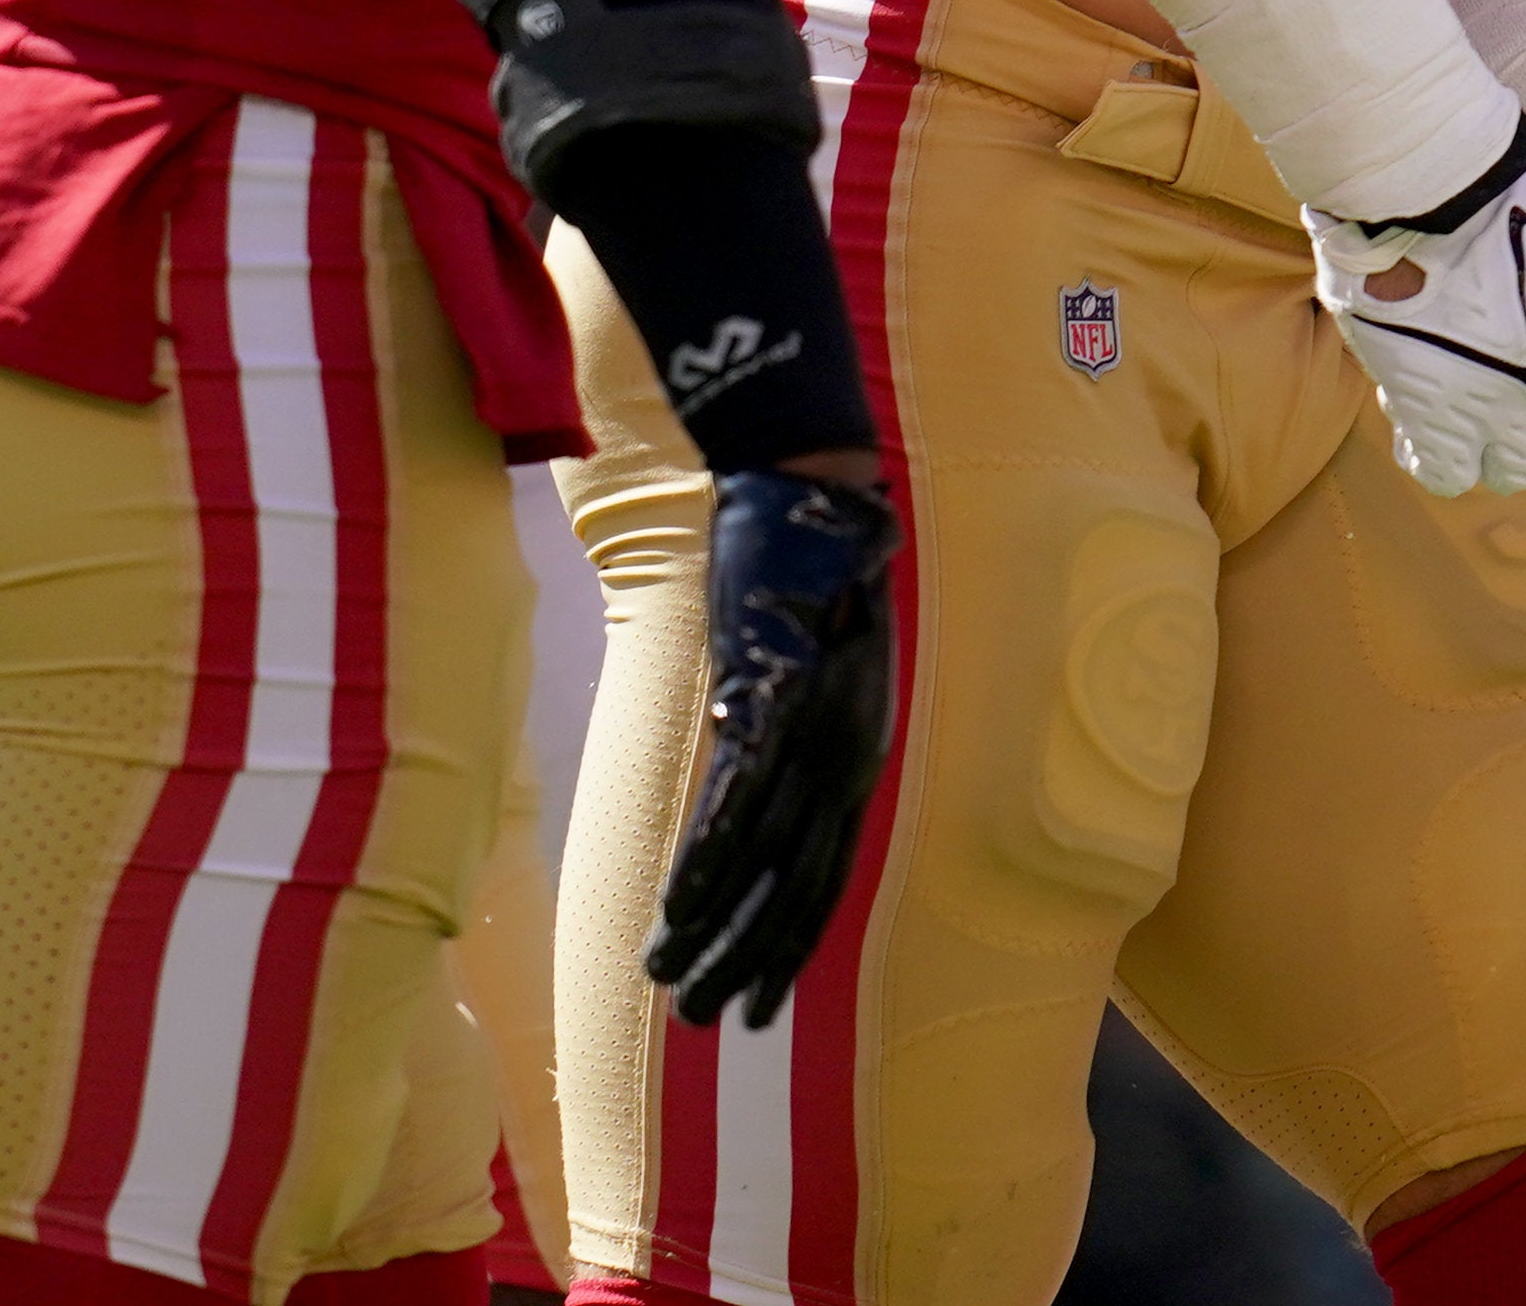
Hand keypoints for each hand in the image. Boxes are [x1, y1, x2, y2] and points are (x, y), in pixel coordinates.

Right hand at [649, 465, 898, 1030]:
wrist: (815, 500)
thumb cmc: (811, 585)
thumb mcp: (817, 674)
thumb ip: (791, 735)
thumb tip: (750, 787)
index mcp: (857, 762)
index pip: (825, 882)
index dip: (790, 951)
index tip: (758, 1011)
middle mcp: (843, 762)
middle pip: (796, 889)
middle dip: (748, 963)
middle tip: (704, 1025)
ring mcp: (811, 734)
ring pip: (760, 859)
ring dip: (712, 928)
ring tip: (669, 983)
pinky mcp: (773, 699)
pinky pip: (735, 797)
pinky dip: (706, 859)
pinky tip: (675, 909)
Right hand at [1309, 124, 1525, 495]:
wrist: (1432, 194)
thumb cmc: (1488, 187)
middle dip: (1525, 423)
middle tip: (1480, 387)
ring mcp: (1508, 409)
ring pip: (1510, 471)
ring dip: (1479, 446)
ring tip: (1442, 403)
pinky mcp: (1445, 423)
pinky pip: (1449, 475)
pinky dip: (1430, 457)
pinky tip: (1410, 422)